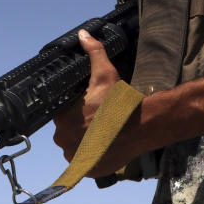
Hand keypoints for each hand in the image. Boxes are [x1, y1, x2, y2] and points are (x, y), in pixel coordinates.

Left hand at [52, 29, 121, 161]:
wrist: (141, 129)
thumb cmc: (120, 103)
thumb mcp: (105, 74)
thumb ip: (93, 53)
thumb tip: (83, 34)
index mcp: (63, 118)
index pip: (62, 113)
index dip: (75, 109)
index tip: (89, 108)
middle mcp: (63, 139)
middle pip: (67, 130)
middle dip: (79, 125)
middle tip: (98, 118)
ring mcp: (75, 157)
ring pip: (75, 146)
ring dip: (84, 140)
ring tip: (102, 131)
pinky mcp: (87, 169)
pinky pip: (84, 161)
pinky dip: (92, 154)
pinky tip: (104, 143)